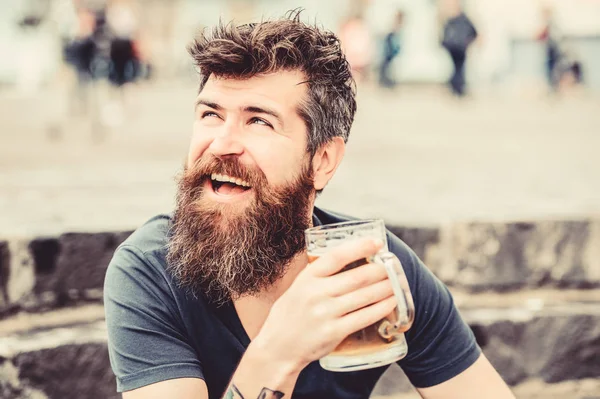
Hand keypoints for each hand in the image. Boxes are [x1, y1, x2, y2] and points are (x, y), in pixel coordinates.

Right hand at [252, 238, 396, 369]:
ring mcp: (326, 313)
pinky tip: (390, 302)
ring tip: (396, 283)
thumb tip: (351, 260)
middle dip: (380, 270)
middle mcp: (316, 293)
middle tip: (392, 266)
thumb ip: (320, 276)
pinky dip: (381, 308)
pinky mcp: (334, 332)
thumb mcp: (299, 287)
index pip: (337, 256)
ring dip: (386, 288)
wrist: (277, 347)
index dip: (359, 247)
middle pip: (357, 277)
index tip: (376, 243)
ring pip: (364, 296)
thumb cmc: (290, 314)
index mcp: (307, 278)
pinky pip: (364, 317)